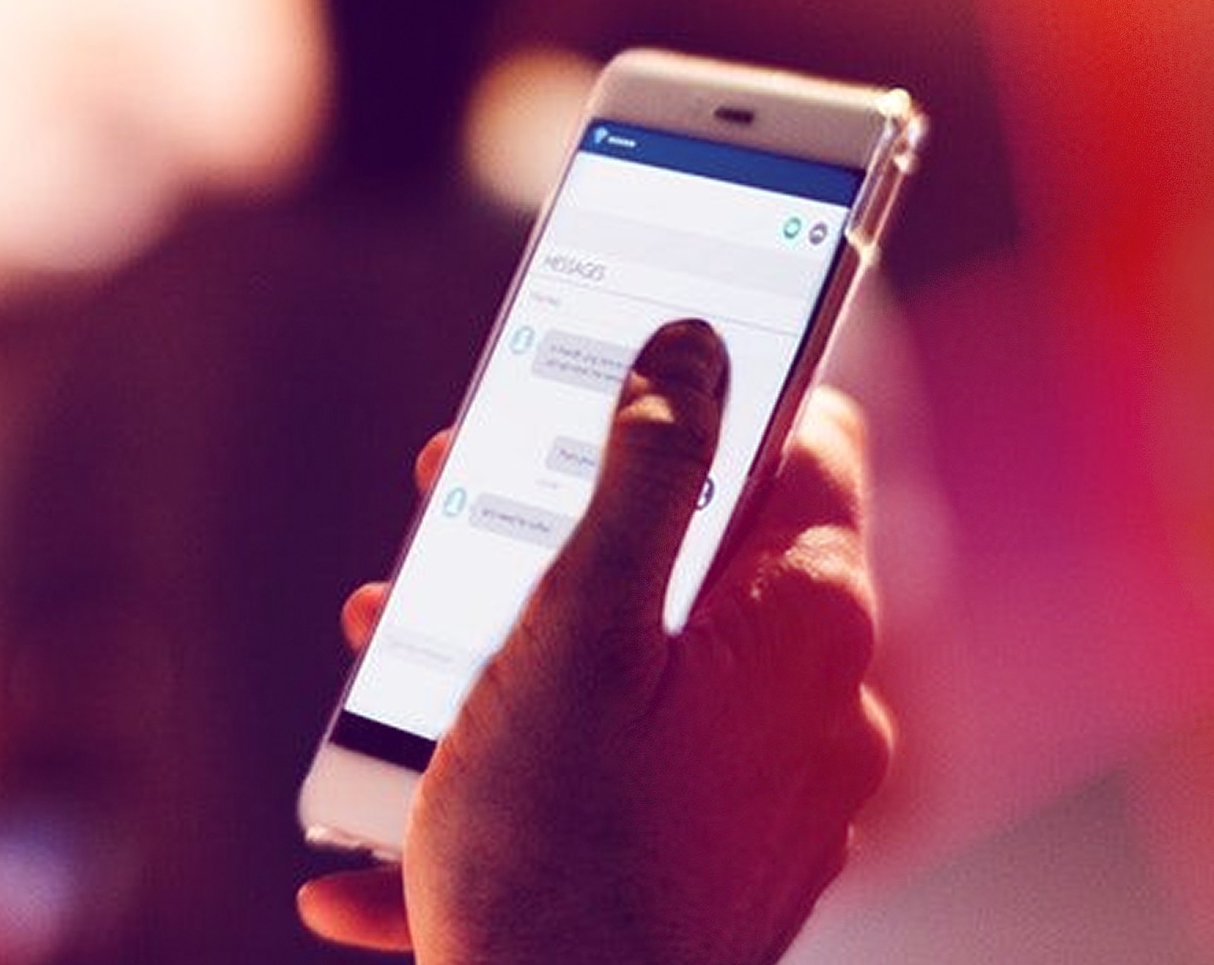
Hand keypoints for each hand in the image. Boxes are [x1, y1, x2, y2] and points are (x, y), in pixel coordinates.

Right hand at [298, 321, 893, 964]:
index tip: (603, 381)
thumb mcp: (573, 628)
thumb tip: (696, 338)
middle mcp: (819, 703)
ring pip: (652, 669)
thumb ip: (643, 472)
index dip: (709, 392)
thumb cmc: (561, 853)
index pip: (812, 438)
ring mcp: (780, 797)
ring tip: (395, 662)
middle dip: (562, 524)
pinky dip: (528, 775)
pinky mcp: (727, 874)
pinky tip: (399, 829)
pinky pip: (629, 785)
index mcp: (802, 621)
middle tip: (450, 518)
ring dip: (519, 648)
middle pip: (706, 553)